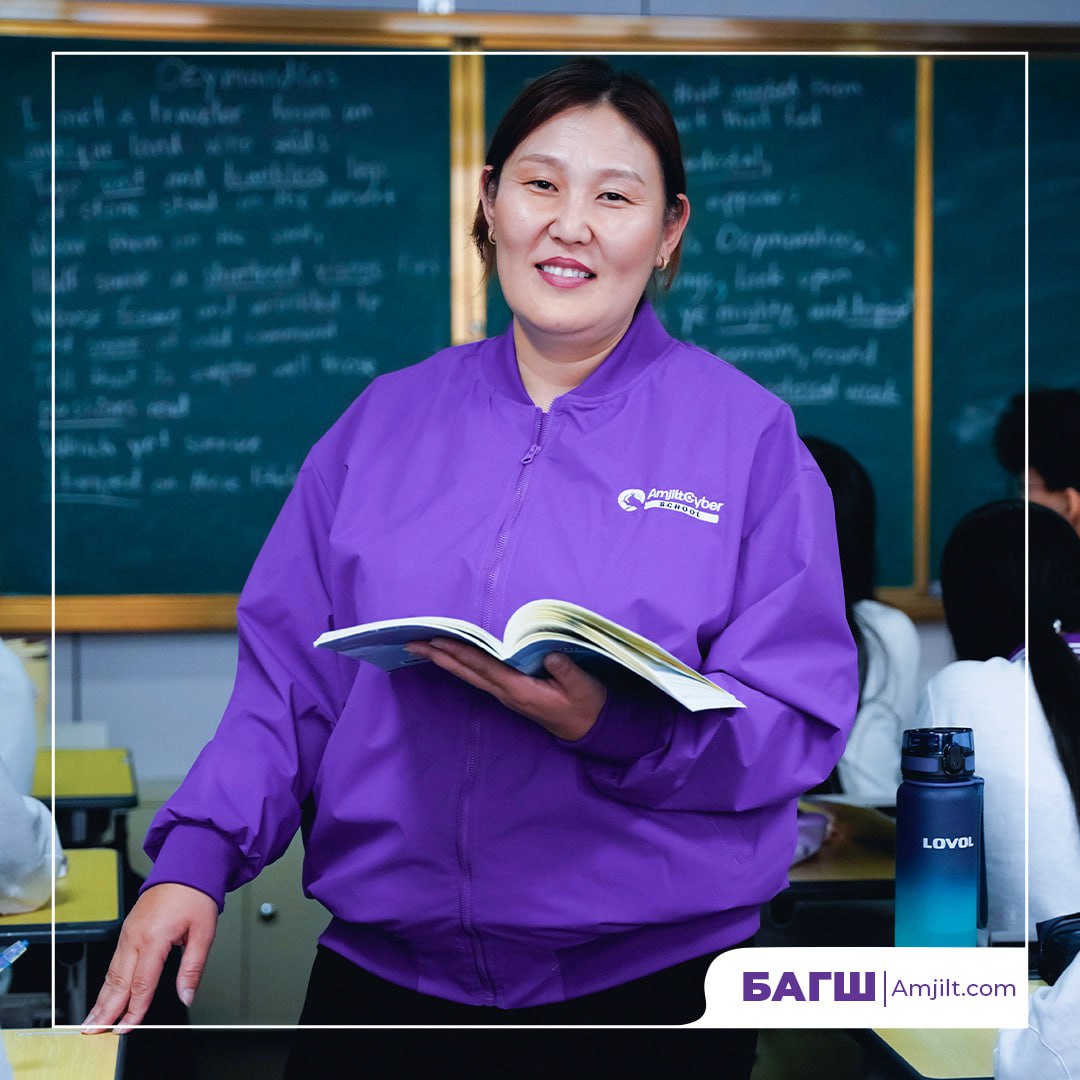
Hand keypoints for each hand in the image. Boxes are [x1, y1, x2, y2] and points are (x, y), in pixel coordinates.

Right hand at [82, 883, 217, 1033]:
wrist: (185, 867)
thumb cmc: (195, 895)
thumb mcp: (204, 932)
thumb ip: (193, 967)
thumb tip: (187, 995)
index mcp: (154, 938)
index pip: (142, 983)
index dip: (134, 1009)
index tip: (128, 1028)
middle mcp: (136, 936)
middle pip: (119, 982)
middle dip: (106, 1010)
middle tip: (94, 1032)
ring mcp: (128, 933)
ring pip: (112, 973)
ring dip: (101, 999)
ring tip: (92, 1021)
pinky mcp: (127, 930)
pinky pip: (114, 961)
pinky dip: (107, 982)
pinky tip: (105, 995)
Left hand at [406, 640, 606, 740]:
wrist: (591, 729)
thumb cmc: (587, 705)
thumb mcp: (582, 687)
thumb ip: (566, 670)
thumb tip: (550, 654)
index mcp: (520, 689)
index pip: (484, 666)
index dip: (459, 652)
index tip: (436, 641)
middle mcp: (507, 693)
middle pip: (467, 672)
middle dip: (439, 657)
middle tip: (412, 643)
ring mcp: (507, 695)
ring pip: (470, 676)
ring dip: (447, 661)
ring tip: (425, 648)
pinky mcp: (512, 693)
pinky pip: (481, 677)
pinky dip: (463, 666)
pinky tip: (455, 659)